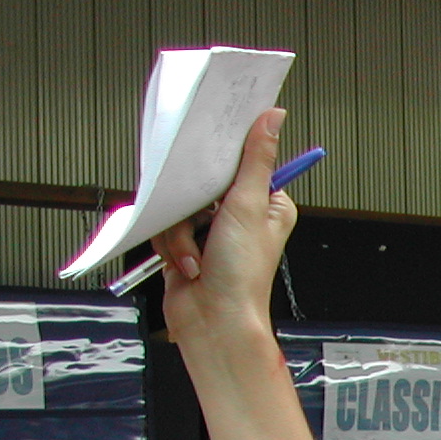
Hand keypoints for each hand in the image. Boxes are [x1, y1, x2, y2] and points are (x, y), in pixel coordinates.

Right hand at [156, 107, 296, 345]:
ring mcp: (212, 232)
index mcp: (266, 204)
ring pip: (181, 207)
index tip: (214, 159)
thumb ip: (256, 159)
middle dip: (195, 209)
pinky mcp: (187, 247)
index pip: (243, 164)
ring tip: (198, 258)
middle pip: (203, 183)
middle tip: (207, 224)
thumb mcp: (249, 206)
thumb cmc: (241, 275)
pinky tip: (186, 267)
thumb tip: (273, 118)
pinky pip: (167, 229)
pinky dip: (172, 247)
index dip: (225, 163)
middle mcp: (241, 216)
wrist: (214, 321)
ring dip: (183, 234)